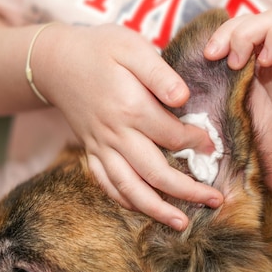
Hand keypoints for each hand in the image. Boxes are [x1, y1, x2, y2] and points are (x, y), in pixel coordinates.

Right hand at [40, 24, 222, 230]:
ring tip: (181, 224)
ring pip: (130, 189)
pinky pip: (107, 185)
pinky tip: (144, 211)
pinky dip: (126, 202)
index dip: (197, 144)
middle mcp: (115, 135)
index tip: (212, 145)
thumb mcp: (131, 47)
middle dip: (187, 191)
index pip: (172, 137)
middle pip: (155, 173)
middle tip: (215, 200)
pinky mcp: (91, 153)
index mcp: (130, 108)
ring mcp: (101, 148)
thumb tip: (184, 99)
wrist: (56, 62)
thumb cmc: (100, 50)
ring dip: (157, 210)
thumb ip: (160, 73)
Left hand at [204, 11, 271, 196]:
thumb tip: (187, 61)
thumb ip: (217, 80)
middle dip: (249, 30)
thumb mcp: (227, 102)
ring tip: (261, 61)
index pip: (252, 22)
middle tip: (231, 59)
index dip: (230, 29)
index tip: (210, 53)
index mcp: (263, 61)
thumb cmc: (249, 138)